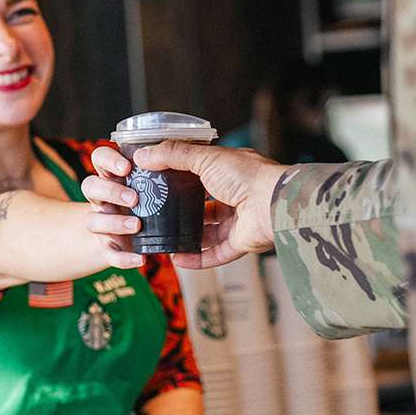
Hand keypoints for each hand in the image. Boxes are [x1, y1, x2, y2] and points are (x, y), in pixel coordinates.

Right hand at [85, 143, 285, 268]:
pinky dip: (197, 259)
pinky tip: (177, 259)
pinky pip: (216, 254)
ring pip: (208, 234)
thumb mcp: (205, 158)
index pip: (202, 176)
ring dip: (187, 239)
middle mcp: (235, 197)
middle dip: (182, 214)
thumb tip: (143, 156)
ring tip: (163, 240)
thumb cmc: (247, 176)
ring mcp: (238, 222)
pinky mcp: (241, 243)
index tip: (158, 185)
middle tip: (157, 217)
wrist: (272, 203)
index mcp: (230, 173)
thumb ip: (173, 155)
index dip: (181, 180)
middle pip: (205, 208)